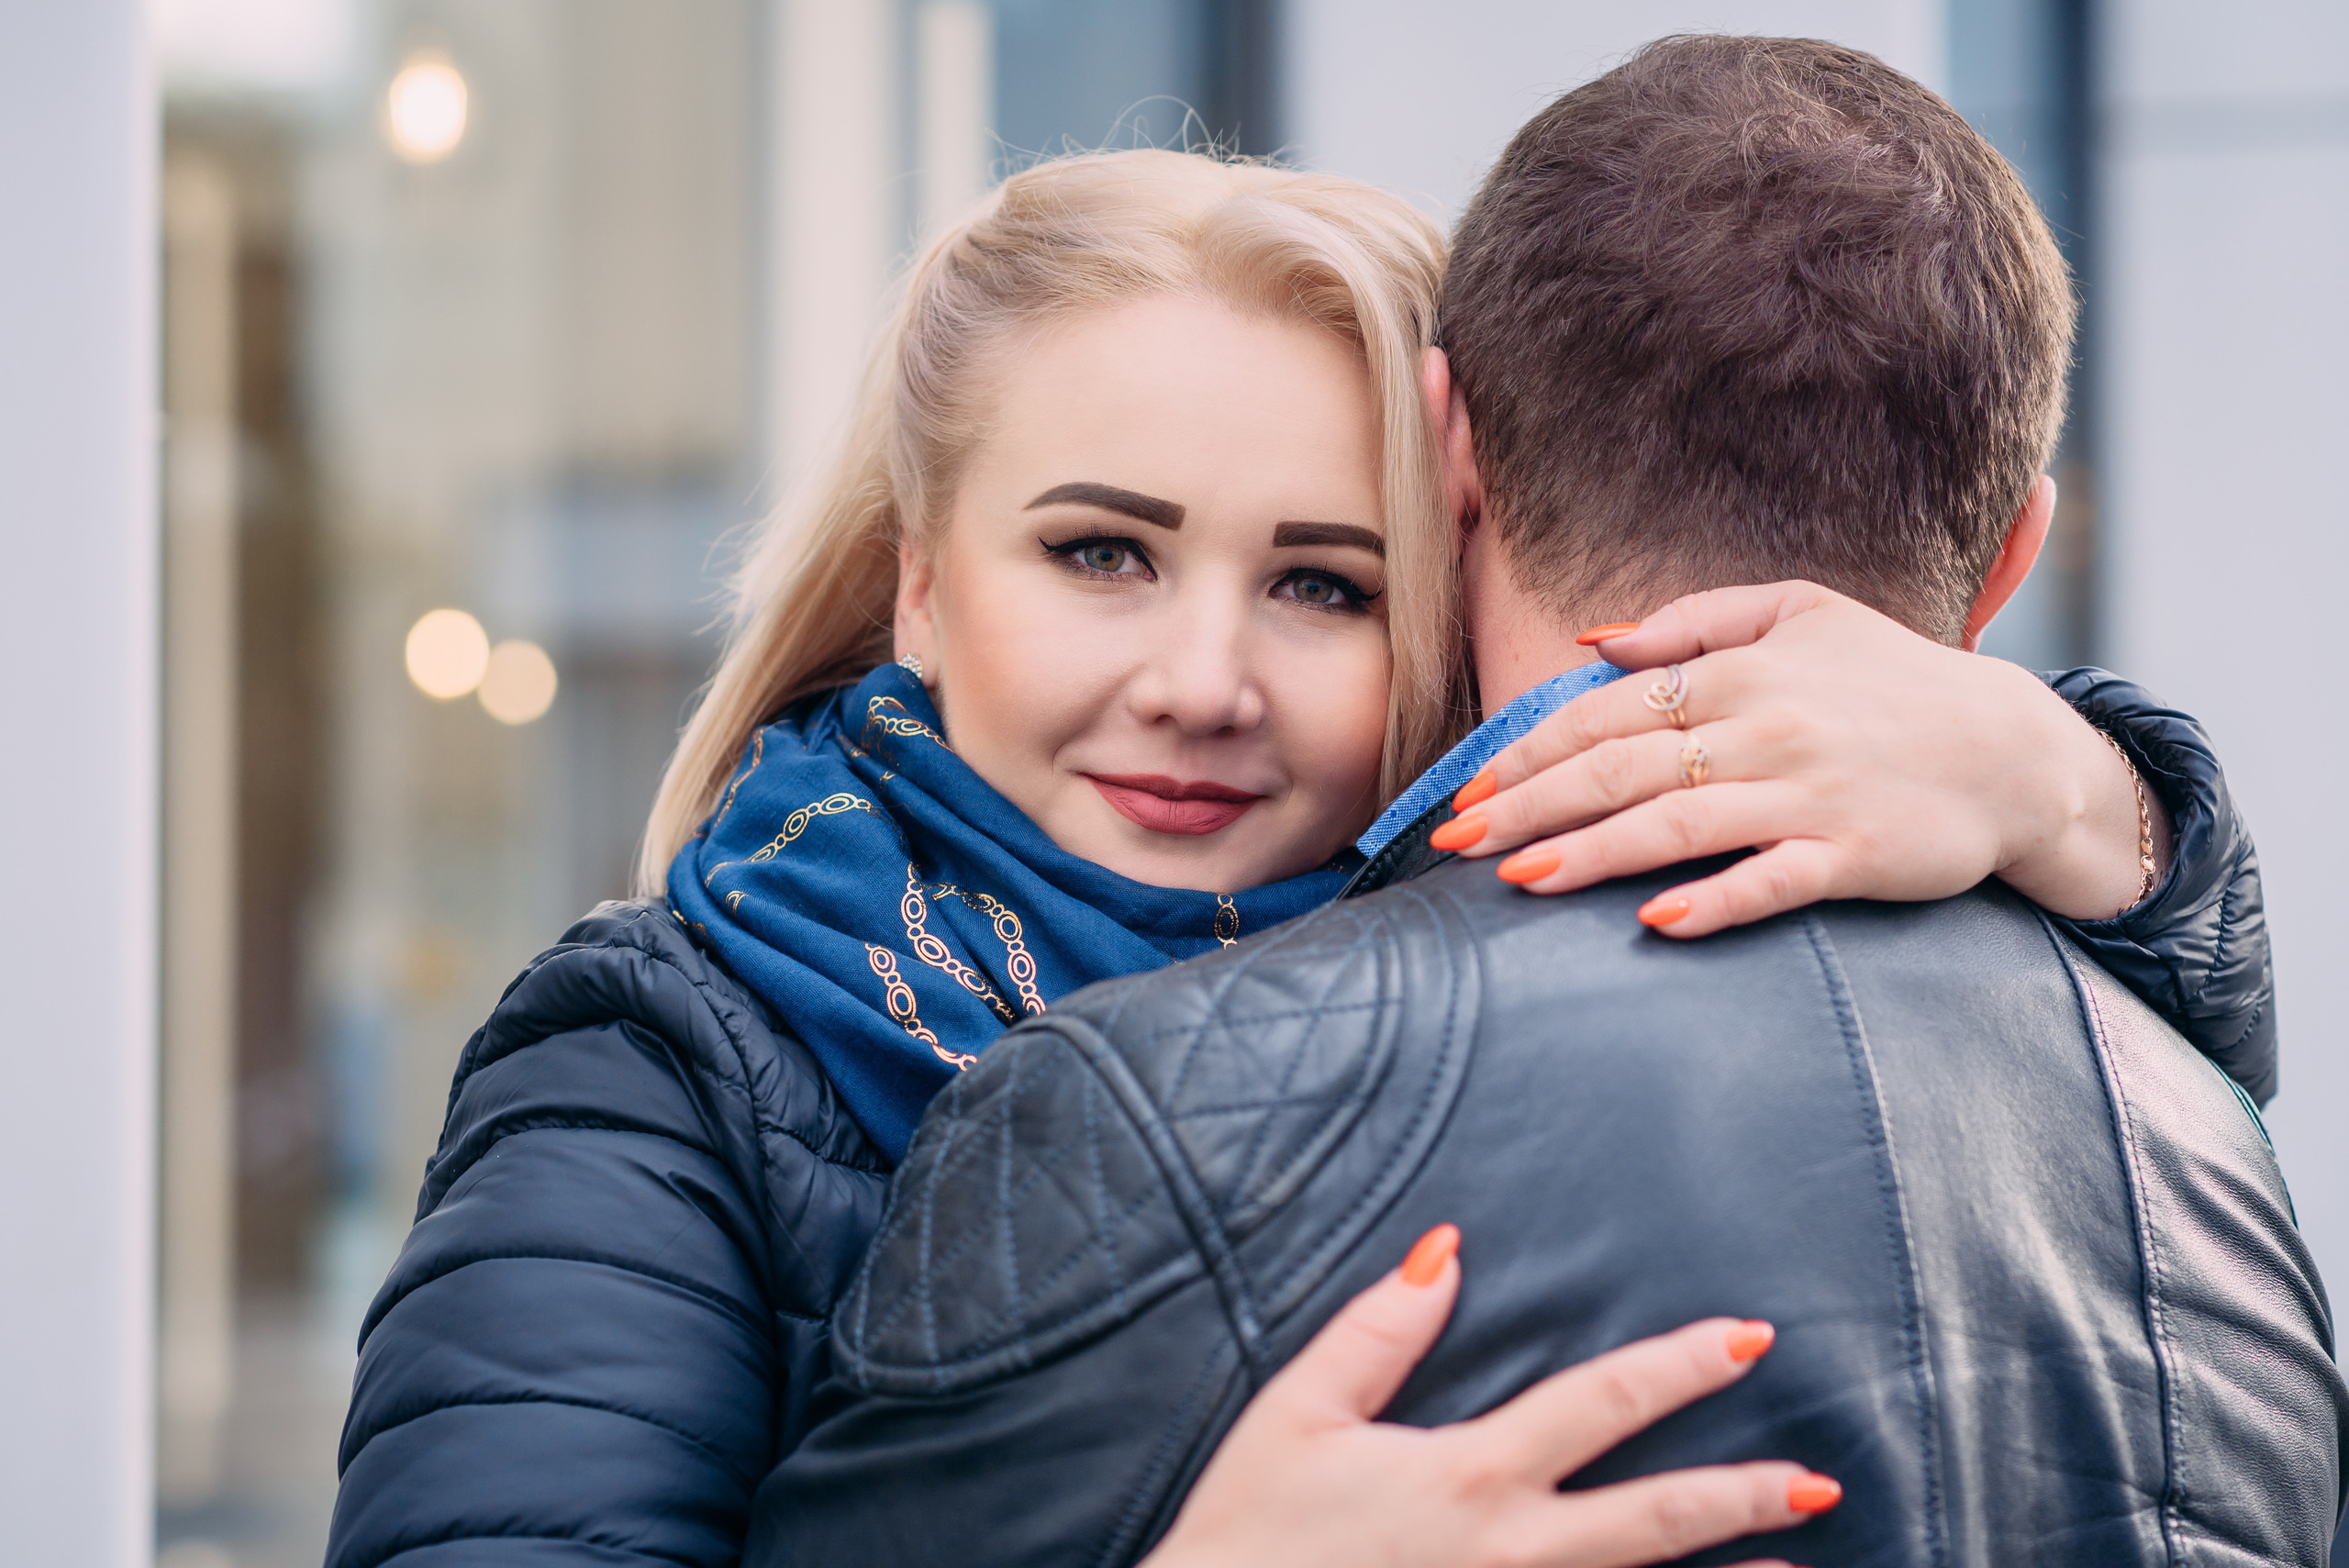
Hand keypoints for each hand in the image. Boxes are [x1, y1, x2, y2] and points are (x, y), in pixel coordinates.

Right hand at [1140, 1224, 1834, 1567]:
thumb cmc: (1248, 1535)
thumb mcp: (1298, 1414)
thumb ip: (1378, 1330)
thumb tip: (1445, 1250)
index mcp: (1469, 1473)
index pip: (1599, 1402)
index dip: (1680, 1364)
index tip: (1749, 1338)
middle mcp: (1511, 1551)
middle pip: (1655, 1519)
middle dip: (1743, 1496)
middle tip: (1818, 1482)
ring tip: (1794, 1564)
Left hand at [1433, 581, 2172, 936]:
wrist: (2018, 749)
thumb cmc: (1895, 682)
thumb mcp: (1802, 612)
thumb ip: (1694, 621)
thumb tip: (1595, 642)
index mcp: (1741, 671)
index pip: (1607, 712)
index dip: (1529, 754)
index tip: (1468, 792)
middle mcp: (1765, 727)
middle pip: (1620, 769)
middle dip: (1528, 807)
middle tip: (1455, 844)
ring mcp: (1808, 794)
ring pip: (1677, 826)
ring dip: (1592, 854)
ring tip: (1519, 879)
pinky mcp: (1854, 855)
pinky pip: (1772, 881)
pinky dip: (1716, 900)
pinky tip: (1658, 922)